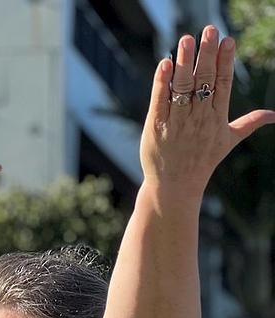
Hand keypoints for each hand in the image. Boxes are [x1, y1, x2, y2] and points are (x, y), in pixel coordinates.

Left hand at [140, 27, 274, 197]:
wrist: (175, 186)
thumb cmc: (202, 161)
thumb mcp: (228, 141)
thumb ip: (249, 123)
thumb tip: (274, 115)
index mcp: (217, 117)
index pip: (223, 84)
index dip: (225, 61)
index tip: (227, 40)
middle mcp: (199, 118)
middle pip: (204, 81)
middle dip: (207, 54)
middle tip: (208, 30)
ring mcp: (177, 122)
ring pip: (182, 88)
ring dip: (184, 63)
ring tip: (186, 40)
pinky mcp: (156, 127)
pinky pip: (160, 101)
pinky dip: (161, 83)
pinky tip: (164, 64)